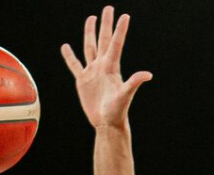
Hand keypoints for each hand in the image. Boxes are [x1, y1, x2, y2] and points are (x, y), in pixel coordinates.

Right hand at [61, 6, 151, 129]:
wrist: (107, 122)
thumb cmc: (117, 111)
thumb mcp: (125, 96)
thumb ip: (134, 83)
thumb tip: (147, 75)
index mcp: (112, 67)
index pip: (115, 44)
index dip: (120, 30)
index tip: (124, 15)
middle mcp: (102, 66)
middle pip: (103, 40)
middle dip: (106, 24)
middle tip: (108, 8)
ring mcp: (92, 72)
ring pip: (89, 48)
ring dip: (90, 33)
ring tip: (91, 18)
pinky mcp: (82, 80)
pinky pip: (74, 64)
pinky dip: (69, 56)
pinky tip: (66, 46)